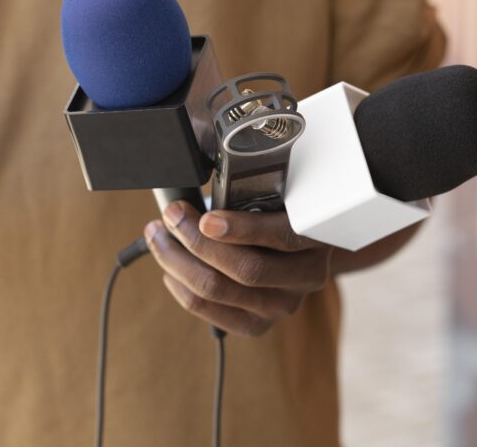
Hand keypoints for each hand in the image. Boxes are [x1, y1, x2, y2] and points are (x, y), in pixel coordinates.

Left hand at [145, 201, 332, 336]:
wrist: (297, 254)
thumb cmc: (276, 212)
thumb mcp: (277, 192)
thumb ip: (251, 183)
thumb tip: (198, 151)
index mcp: (318, 239)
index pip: (284, 237)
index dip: (243, 229)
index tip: (207, 218)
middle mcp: (305, 278)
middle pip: (246, 269)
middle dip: (196, 240)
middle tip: (171, 215)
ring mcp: (282, 306)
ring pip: (219, 290)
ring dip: (178, 260)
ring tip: (158, 235)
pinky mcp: (257, 325)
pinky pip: (208, 311)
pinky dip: (180, 286)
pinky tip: (168, 267)